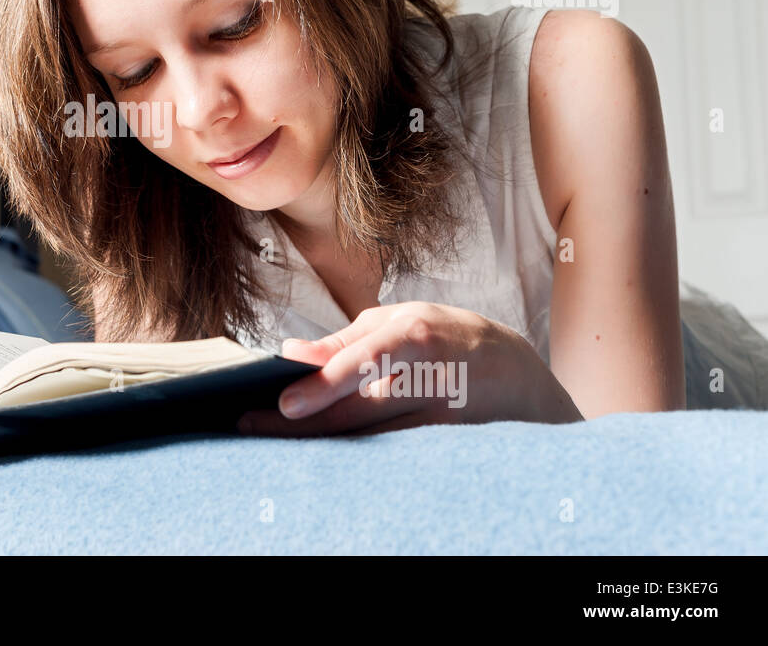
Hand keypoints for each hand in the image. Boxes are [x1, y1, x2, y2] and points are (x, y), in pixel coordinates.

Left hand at [238, 301, 582, 436]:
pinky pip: (389, 456)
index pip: (366, 360)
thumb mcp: (404, 319)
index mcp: (417, 332)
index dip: (325, 383)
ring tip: (273, 441)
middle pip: (362, 408)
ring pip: (371, 439)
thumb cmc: (452, 338)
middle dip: (306, 421)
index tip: (284, 403)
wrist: (523, 382)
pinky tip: (318, 458)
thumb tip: (292, 353)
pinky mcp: (448, 450)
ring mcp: (444, 419)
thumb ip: (348, 337)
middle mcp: (433, 376)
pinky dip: (351, 459)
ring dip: (319, 442)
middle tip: (254, 428)